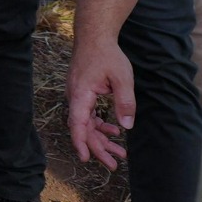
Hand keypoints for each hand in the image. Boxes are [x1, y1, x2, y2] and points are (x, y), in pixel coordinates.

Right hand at [66, 31, 135, 168]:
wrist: (94, 36)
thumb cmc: (107, 55)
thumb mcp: (122, 78)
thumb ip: (124, 103)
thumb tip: (126, 127)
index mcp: (81, 94)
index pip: (77, 124)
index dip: (80, 143)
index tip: (85, 159)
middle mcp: (75, 98)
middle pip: (83, 129)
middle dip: (98, 148)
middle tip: (114, 164)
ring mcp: (78, 96)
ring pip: (87, 124)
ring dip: (101, 139)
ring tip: (119, 153)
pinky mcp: (83, 94)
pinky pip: (88, 115)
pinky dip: (100, 126)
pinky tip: (114, 131)